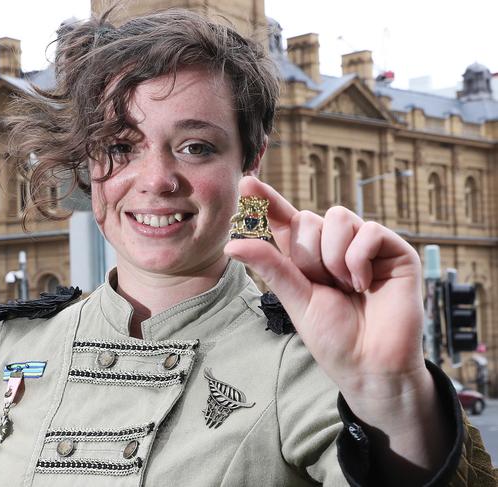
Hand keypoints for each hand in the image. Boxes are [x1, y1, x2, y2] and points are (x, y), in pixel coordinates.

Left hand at [224, 176, 427, 402]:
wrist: (369, 365)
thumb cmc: (332, 336)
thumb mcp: (295, 298)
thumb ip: (270, 266)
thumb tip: (232, 243)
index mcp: (307, 256)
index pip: (285, 220)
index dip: (267, 201)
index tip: (248, 183)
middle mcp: (334, 245)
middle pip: (308, 218)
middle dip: (308, 256)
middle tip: (324, 286)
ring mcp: (365, 245)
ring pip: (337, 218)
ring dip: (333, 257)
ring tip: (346, 287)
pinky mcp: (393, 249)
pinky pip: (367, 230)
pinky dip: (358, 258)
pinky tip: (363, 284)